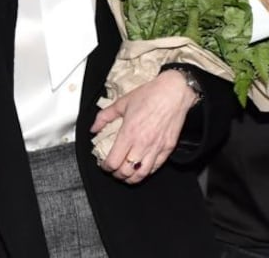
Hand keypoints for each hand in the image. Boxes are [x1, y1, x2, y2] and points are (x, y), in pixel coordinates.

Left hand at [91, 69, 196, 183]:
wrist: (174, 92)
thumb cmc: (150, 94)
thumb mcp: (122, 102)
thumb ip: (105, 116)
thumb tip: (94, 128)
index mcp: (129, 133)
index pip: (113, 161)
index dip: (106, 167)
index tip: (104, 165)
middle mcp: (142, 143)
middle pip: (126, 171)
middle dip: (117, 174)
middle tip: (114, 170)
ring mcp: (156, 148)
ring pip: (141, 174)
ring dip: (131, 178)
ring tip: (126, 175)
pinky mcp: (168, 148)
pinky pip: (156, 167)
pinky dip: (146, 172)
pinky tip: (141, 169)